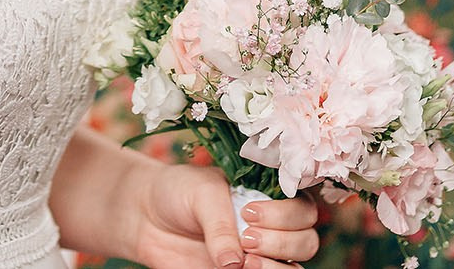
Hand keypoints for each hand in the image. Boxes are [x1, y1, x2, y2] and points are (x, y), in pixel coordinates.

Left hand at [133, 164, 319, 268]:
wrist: (146, 215)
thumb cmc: (178, 192)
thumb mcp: (201, 194)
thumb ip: (221, 224)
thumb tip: (233, 263)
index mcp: (269, 196)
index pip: (303, 209)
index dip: (285, 215)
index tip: (248, 212)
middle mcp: (271, 227)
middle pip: (307, 242)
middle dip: (282, 242)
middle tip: (246, 237)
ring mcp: (260, 254)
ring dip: (275, 267)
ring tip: (243, 262)